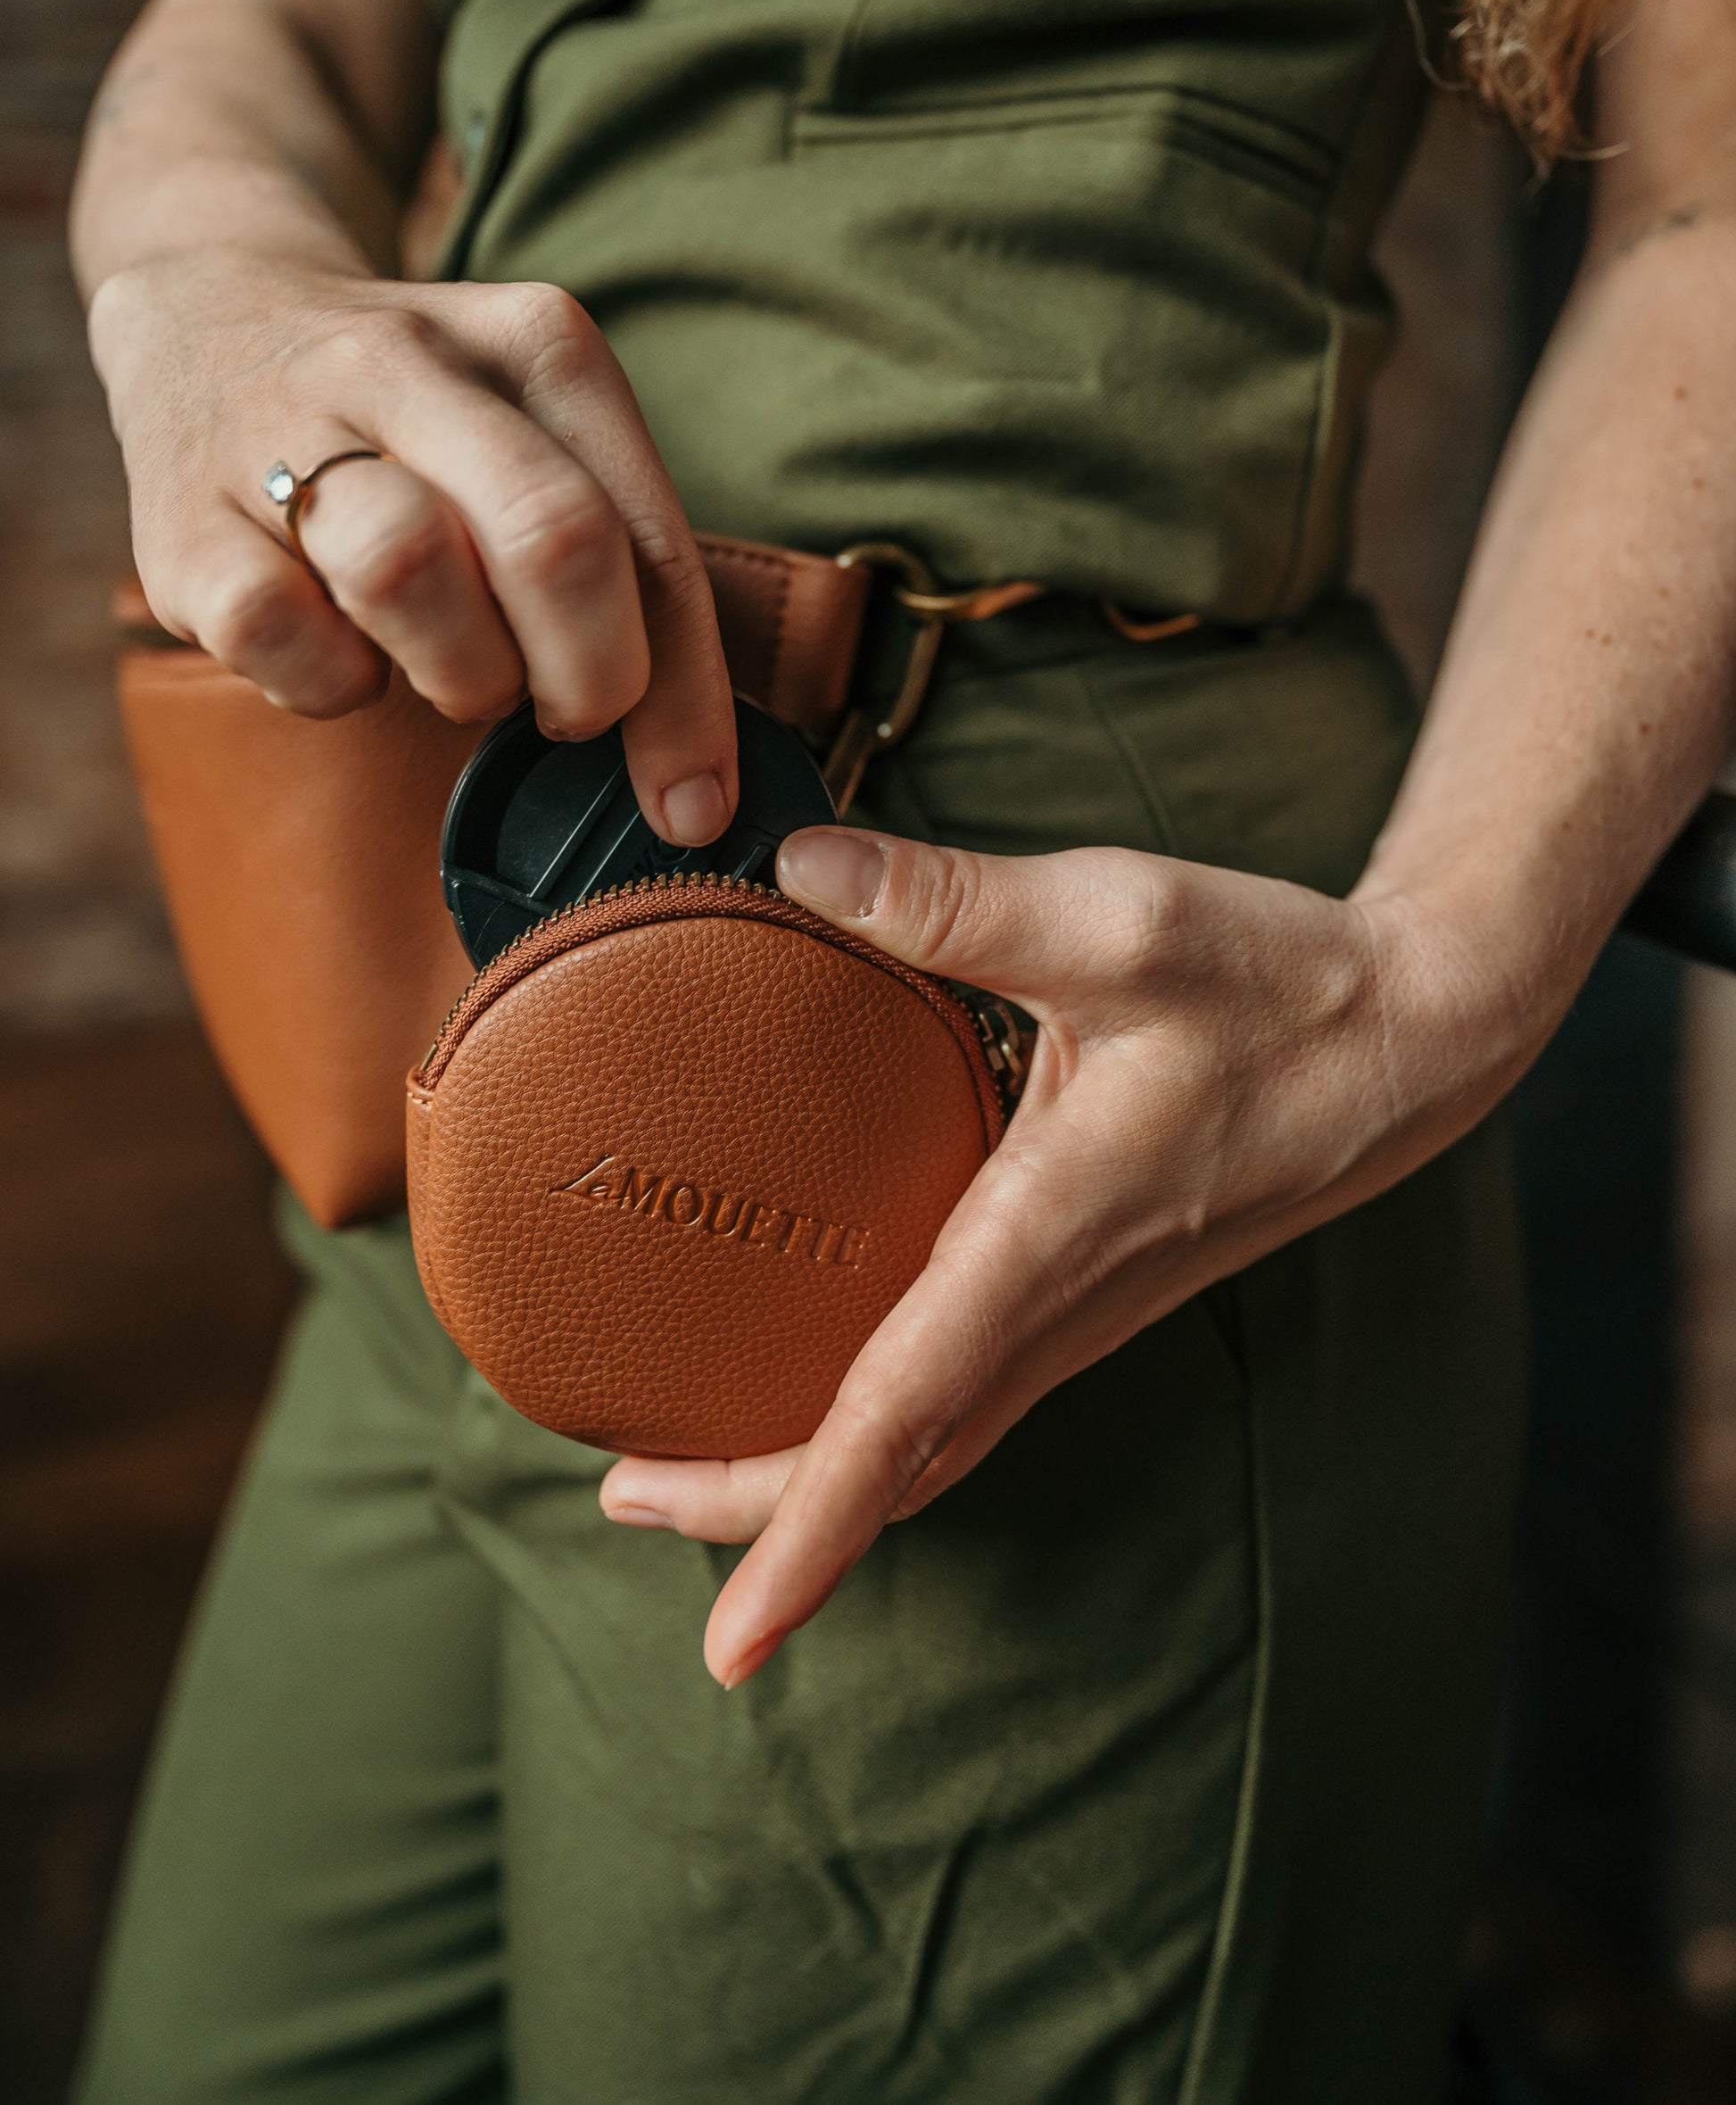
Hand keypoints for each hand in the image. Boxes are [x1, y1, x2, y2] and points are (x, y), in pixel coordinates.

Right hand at [92, 248, 735, 841]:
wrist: (213, 314)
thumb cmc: (419, 425)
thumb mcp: (540, 439)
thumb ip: (627, 566)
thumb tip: (694, 775)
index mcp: (535, 345)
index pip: (648, 535)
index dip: (686, 692)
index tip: (697, 800)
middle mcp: (411, 364)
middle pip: (551, 538)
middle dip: (589, 675)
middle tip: (570, 716)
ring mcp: (283, 431)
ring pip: (409, 569)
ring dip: (460, 669)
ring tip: (455, 666)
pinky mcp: (182, 522)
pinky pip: (279, 633)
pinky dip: (331, 681)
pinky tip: (344, 655)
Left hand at [601, 825, 1519, 1685]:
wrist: (1414, 1036)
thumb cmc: (1279, 982)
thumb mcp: (1124, 921)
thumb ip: (958, 900)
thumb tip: (796, 869)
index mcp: (1049, 1234)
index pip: (901, 1414)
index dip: (799, 1525)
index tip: (726, 1637)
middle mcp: (1060, 1301)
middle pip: (897, 1462)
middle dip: (759, 1511)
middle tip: (620, 1495)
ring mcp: (1081, 1306)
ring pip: (933, 1437)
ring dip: (811, 1469)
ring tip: (682, 1453)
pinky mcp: (1090, 1282)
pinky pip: (966, 1387)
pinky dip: (876, 1418)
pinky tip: (819, 1365)